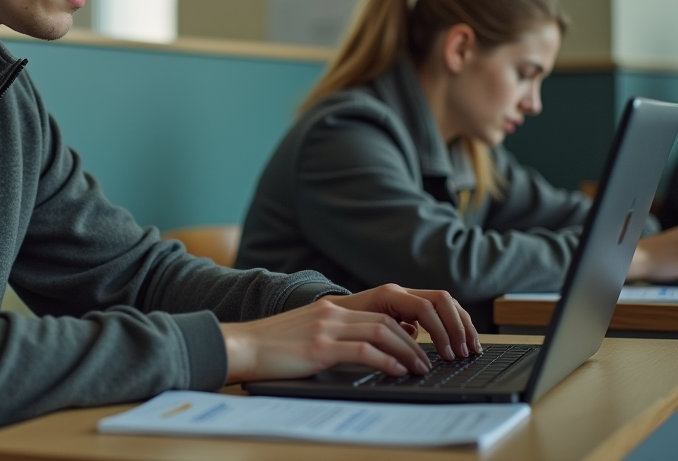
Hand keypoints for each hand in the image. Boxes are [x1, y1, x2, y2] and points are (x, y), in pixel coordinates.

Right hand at [219, 284, 477, 384]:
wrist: (240, 346)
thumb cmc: (274, 348)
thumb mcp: (312, 333)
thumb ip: (343, 334)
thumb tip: (379, 346)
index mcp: (334, 307)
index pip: (386, 306)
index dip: (414, 321)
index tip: (431, 341)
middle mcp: (334, 311)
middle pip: (391, 316)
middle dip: (420, 337)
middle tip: (436, 358)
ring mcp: (326, 327)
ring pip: (382, 330)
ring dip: (408, 351)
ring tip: (422, 368)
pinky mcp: (318, 347)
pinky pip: (362, 349)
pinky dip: (386, 360)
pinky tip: (398, 372)